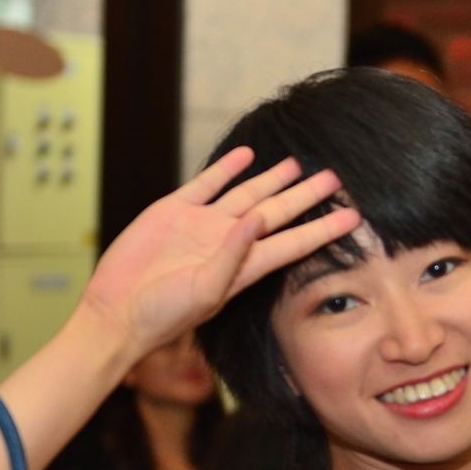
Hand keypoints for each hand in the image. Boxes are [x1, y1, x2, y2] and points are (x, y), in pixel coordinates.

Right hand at [75, 147, 359, 354]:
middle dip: (306, 196)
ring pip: (247, 194)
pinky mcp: (174, 212)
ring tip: (297, 162)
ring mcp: (203, 225)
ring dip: (272, 179)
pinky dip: (226, 169)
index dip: (323, 229)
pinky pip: (207, 184)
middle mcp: (230, 242)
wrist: (117, 311)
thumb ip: (233, 255)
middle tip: (334, 178)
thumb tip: (257, 219)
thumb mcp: (206, 290)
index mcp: (245, 266)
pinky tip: (245, 156)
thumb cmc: (164, 313)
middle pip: (278, 213)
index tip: (353, 218)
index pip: (295, 242)